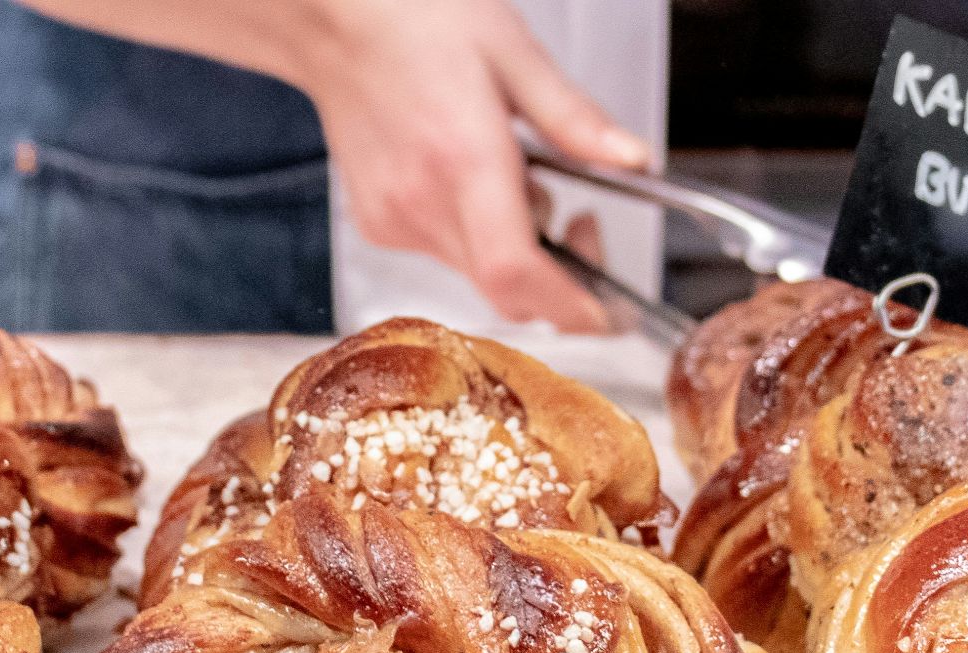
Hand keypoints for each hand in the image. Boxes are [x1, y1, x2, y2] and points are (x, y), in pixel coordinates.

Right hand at [281, 0, 648, 330]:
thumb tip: (632, 158)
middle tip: (576, 218)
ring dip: (513, 246)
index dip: (568, 306)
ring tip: (506, 174)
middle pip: (505, 287)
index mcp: (464, 156)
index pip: (515, 271)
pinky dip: (474, 233)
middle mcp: (423, 201)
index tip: (605, 309)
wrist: (334, 22)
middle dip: (557, 273)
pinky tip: (464, 178)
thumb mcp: (512, 51)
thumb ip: (573, 118)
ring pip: (478, 274)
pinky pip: (445, 256)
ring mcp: (396, 220)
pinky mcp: (380, 227)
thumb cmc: (415, 21)